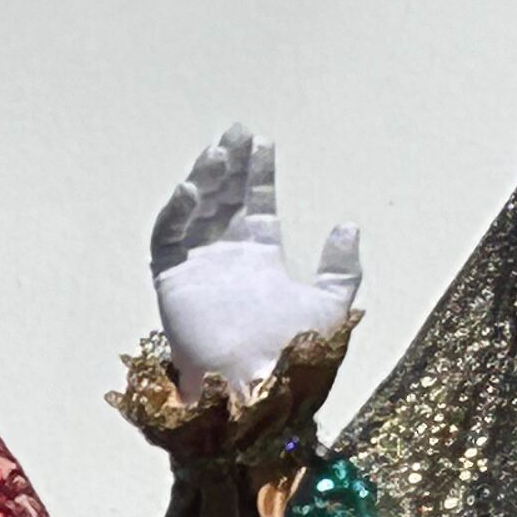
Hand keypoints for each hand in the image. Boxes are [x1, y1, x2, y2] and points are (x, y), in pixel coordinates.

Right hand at [147, 126, 361, 398]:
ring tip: (219, 152)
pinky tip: (194, 189)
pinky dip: (176, 213)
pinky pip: (167, 240)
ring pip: (195, 213)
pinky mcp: (173, 283)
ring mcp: (198, 270)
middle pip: (224, 201)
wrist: (259, 384)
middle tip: (236, 132)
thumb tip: (348, 224)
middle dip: (229, 166)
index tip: (263, 142)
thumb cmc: (296, 350)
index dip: (258, 174)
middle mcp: (227, 261)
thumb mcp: (332, 303)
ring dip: (205, 180)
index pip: (256, 206)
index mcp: (260, 262)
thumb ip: (340, 266)